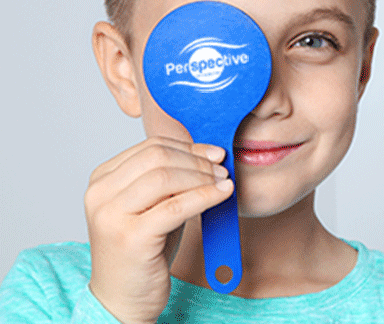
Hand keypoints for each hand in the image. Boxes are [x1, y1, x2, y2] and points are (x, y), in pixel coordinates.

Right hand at [84, 137, 232, 323]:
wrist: (123, 297)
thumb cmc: (143, 250)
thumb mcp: (154, 205)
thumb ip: (171, 179)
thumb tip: (208, 153)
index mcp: (102, 180)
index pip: (150, 147)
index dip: (188, 147)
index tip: (214, 153)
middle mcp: (100, 194)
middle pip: (158, 157)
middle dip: (197, 160)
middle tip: (221, 168)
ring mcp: (111, 216)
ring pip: (166, 177)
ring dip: (202, 176)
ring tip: (223, 181)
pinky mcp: (130, 237)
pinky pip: (176, 206)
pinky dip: (205, 196)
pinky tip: (222, 194)